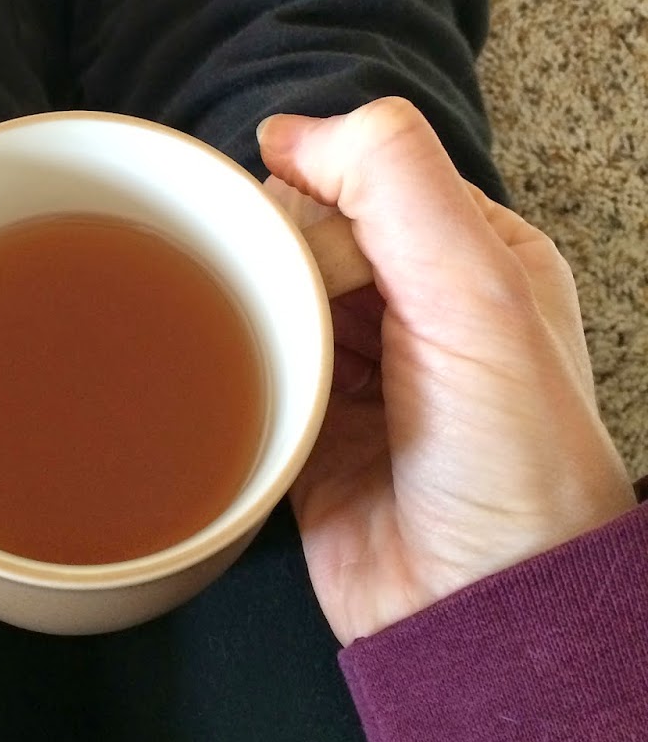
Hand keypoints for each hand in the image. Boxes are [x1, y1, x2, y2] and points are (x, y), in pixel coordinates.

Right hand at [257, 98, 636, 645]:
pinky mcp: (307, 427)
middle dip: (284, 259)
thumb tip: (290, 130)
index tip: (312, 246)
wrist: (477, 611)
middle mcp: (418, 306)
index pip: (369, 178)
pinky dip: (235, 364)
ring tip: (266, 350)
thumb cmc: (510, 460)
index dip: (325, 197)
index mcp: (475, 256)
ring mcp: (360, 369)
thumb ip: (394, 180)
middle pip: (310, 233)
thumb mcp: (477, 288)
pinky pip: (248, 366)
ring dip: (255, 309)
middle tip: (297, 313)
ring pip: (272, 293)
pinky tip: (230, 373)